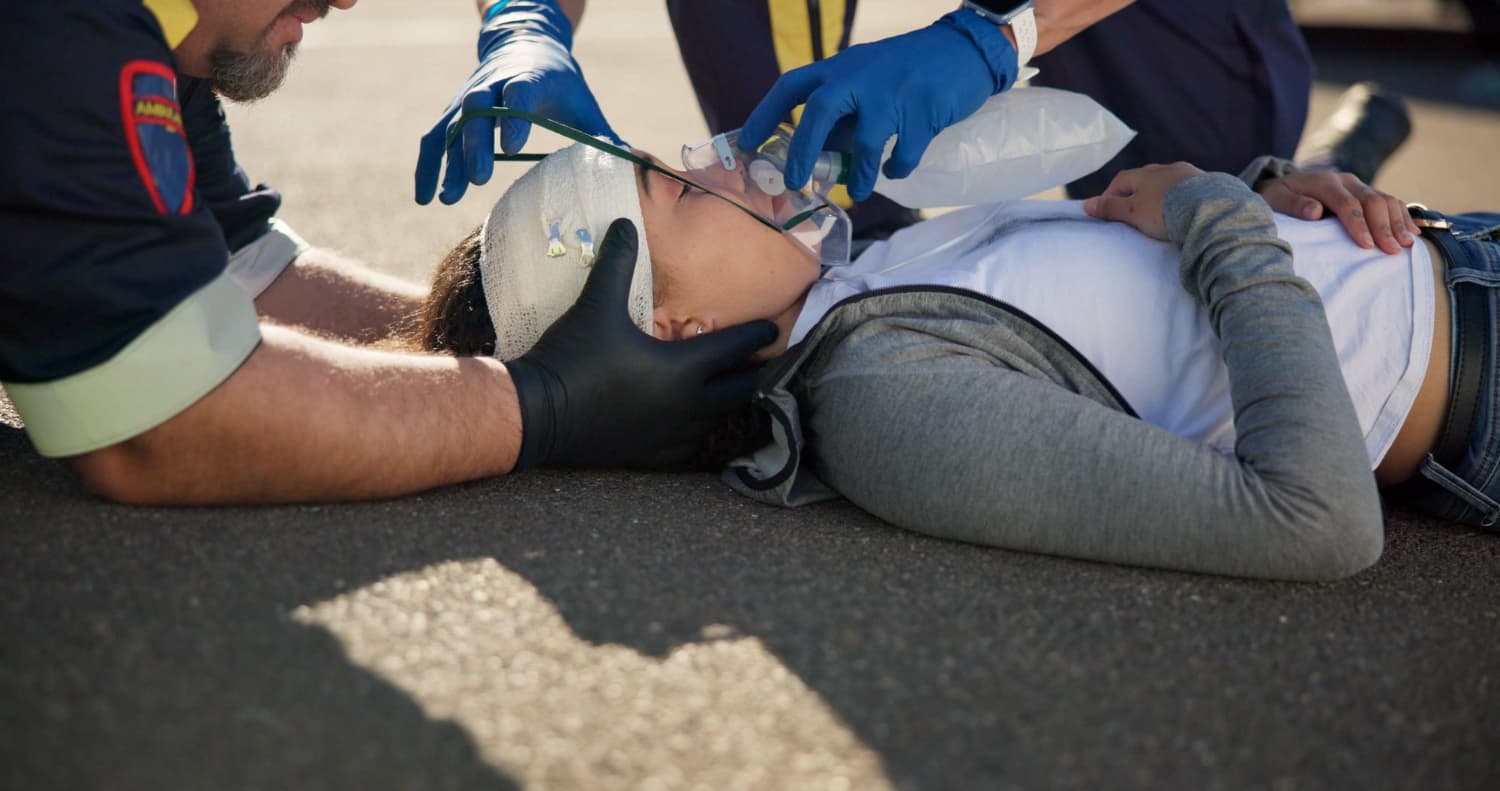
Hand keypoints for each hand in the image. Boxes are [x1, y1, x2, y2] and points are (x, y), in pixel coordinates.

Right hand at [415, 0, 619, 205]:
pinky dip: (428, 165)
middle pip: (478, 110)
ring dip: (447, 161)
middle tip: (479, 178)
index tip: (512, 146)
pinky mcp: (454, 111)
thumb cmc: (561, 85)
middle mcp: (493, 84)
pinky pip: (434, 137)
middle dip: (476, 144)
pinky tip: (425, 198)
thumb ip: (602, 138)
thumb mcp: (583, 104)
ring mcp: (468, 96)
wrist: (525, 46)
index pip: (519, 94)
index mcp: (530, 79)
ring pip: (452, 126)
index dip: (514, 118)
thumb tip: (632, 173)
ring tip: (446, 198)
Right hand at [506, 220, 778, 468]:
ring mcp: (670, 435)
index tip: (775, 328)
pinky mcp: (650, 456)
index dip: (758, 336)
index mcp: (681, 368)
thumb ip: (618, 263)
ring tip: (735, 390)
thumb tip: (625, 224)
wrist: (536, 414)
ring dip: (728, 403)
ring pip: (717, 420)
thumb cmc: (573, 356)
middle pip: (740, 392)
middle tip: (769, 363)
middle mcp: (686, 406)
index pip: (735, 349)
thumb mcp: (596, 304)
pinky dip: (699, 429)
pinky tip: (695, 423)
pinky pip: (689, 445)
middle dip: (757, 375)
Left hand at [739, 10, 1017, 201]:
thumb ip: (842, 114)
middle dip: (803, 151)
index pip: (791, 86)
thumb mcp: (866, 80)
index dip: (765, 115)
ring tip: (857, 193)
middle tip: (795, 183)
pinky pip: (904, 151)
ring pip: (866, 141)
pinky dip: (897, 168)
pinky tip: (894, 172)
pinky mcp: (924, 109)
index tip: (747, 145)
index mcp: (840, 66)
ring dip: (858, 173)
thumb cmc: (908, 70)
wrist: (965, 49)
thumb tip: (817, 156)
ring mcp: (893, 91)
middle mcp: (861, 75)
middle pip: (819, 110)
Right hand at [1083, 162, 1205, 240]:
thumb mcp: (1133, 212)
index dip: (1111, 193)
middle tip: (1133, 209)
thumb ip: (1111, 208)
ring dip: (1161, 192)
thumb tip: (1086, 204)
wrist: (1207, 208)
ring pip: (1169, 181)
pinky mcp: (1208, 184)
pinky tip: (1183, 208)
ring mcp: (1188, 174)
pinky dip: (1182, 196)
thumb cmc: (1164, 210)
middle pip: (1145, 178)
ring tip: (1160, 210)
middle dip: (1137, 191)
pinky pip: (1189, 188)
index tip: (1107, 209)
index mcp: (1144, 174)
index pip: (1121, 180)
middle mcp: (1166, 169)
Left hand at [1256, 170, 1419, 253]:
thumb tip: (1314, 212)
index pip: (1346, 203)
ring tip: (1407, 245)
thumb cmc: (1276, 199)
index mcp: (1324, 182)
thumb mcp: (1275, 200)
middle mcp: (1346, 181)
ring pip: (1386, 200)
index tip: (1366, 245)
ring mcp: (1359, 186)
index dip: (1358, 224)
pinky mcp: (1366, 194)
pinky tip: (1413, 233)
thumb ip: (1293, 205)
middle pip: (1372, 201)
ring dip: (1398, 223)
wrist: (1283, 187)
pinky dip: (1403, 217)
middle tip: (1392, 250)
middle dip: (1384, 227)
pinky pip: (1391, 203)